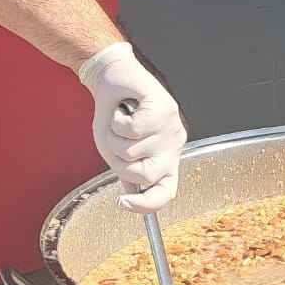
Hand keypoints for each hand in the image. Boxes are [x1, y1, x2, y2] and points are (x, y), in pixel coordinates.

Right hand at [78, 43, 187, 212]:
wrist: (111, 78)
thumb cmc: (115, 113)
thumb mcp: (115, 149)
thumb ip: (126, 172)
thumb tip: (130, 197)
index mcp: (164, 158)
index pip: (166, 192)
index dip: (145, 206)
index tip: (121, 202)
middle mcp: (173, 145)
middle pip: (148, 175)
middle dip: (121, 162)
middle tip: (116, 142)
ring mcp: (172, 127)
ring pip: (135, 151)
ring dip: (115, 137)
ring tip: (120, 121)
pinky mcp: (165, 108)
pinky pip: (134, 129)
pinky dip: (118, 121)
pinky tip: (123, 110)